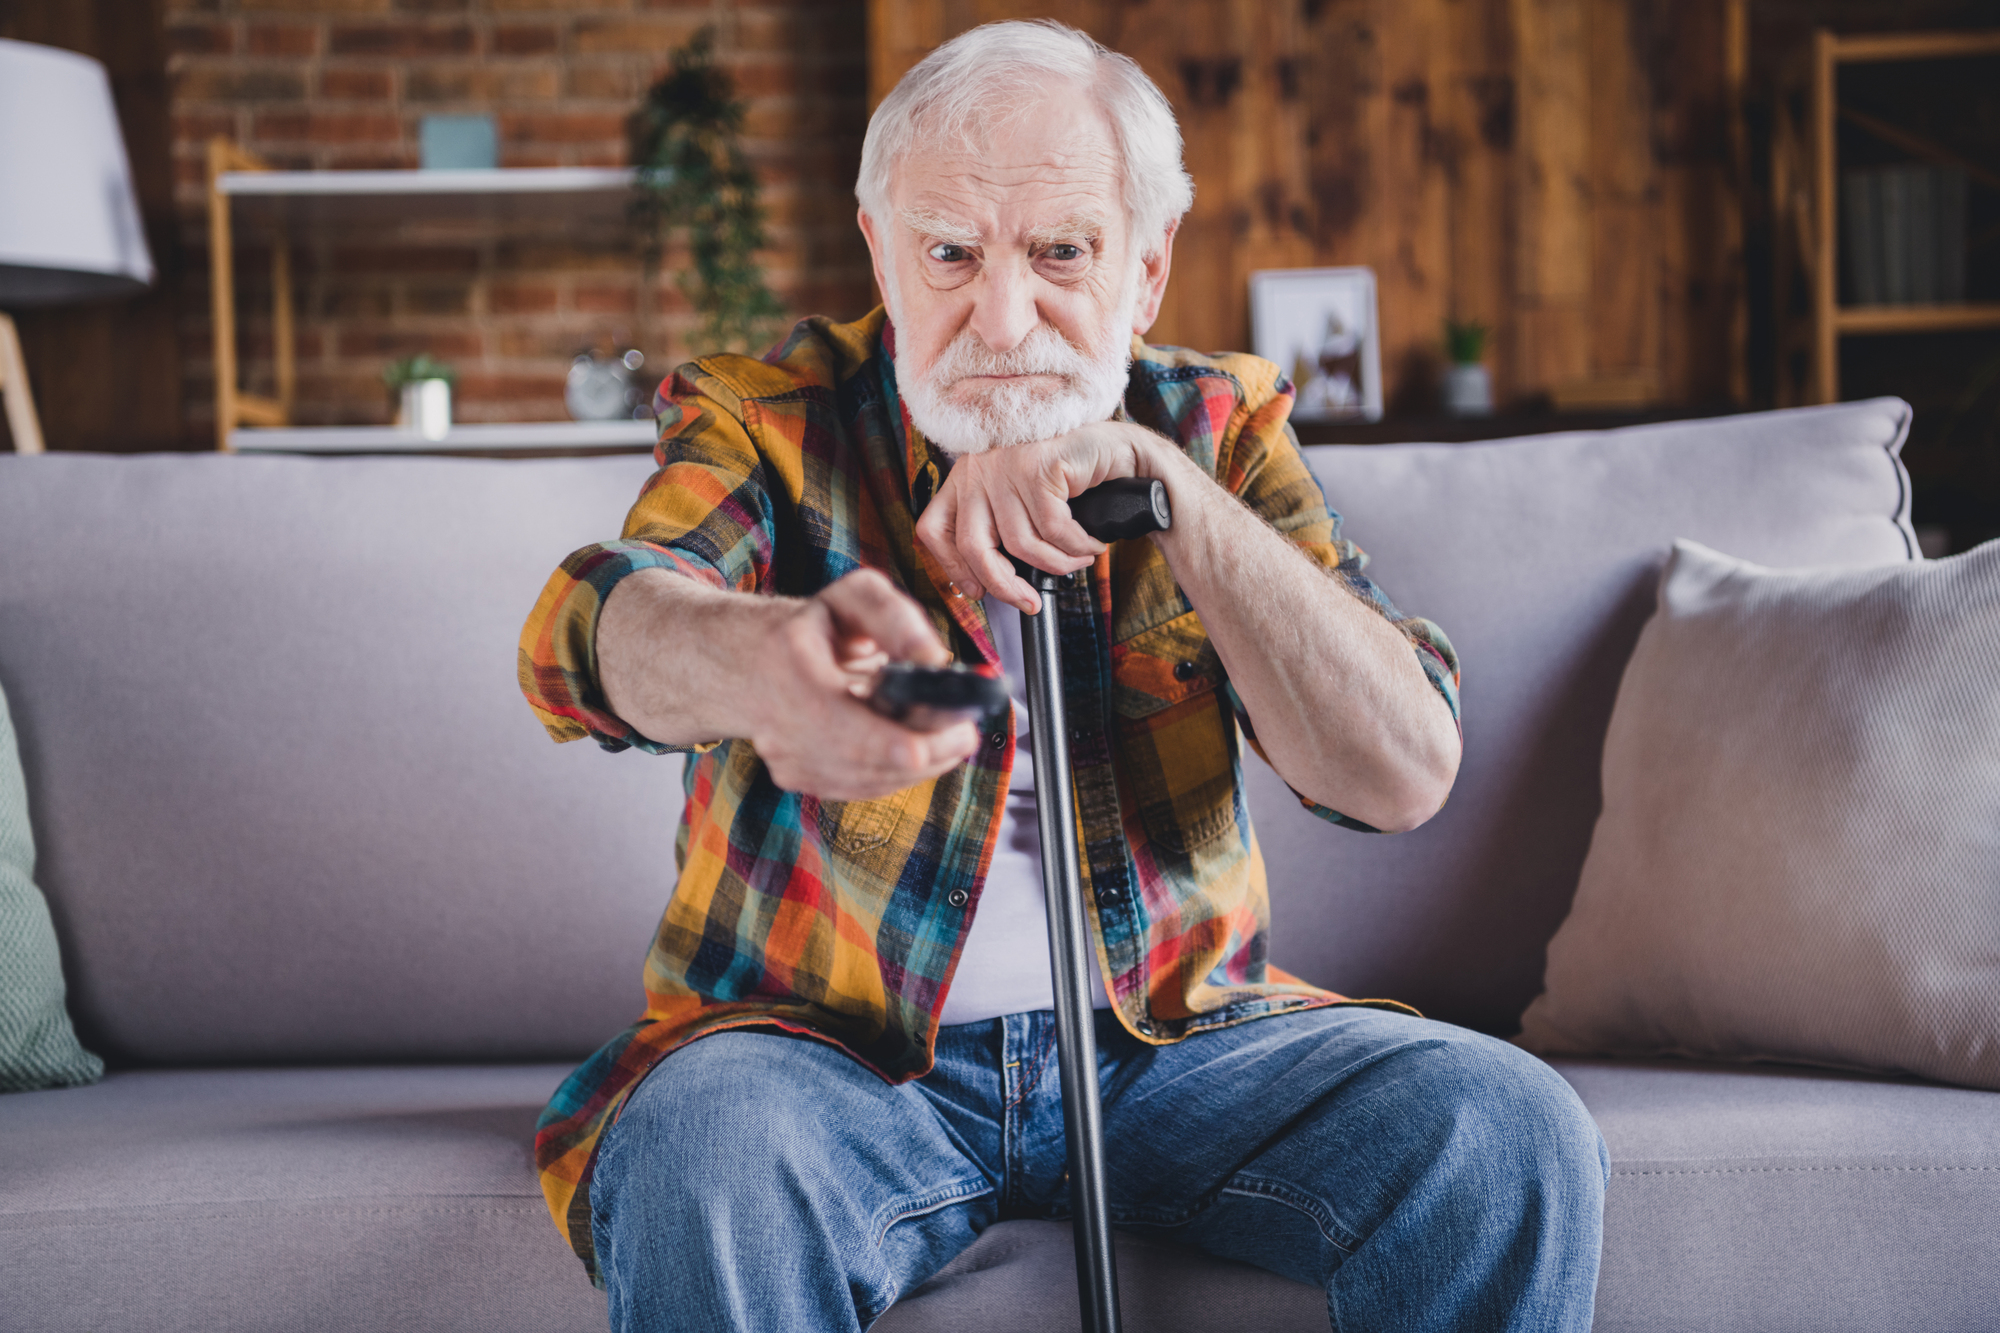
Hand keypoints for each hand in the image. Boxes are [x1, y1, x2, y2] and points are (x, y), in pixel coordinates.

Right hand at [744, 568, 979, 800]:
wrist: (748, 661)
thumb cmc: (812, 627)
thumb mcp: (855, 598)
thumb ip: (897, 620)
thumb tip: (935, 660)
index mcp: (791, 667)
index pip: (850, 726)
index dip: (907, 741)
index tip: (958, 733)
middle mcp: (779, 721)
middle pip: (870, 761)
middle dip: (930, 752)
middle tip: (965, 733)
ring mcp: (783, 757)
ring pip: (869, 780)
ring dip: (918, 766)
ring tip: (948, 740)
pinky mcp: (794, 778)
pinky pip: (858, 787)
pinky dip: (894, 773)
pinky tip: (914, 751)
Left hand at [915, 421, 1157, 613]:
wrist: (1116, 445)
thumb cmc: (1070, 477)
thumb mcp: (1021, 503)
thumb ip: (999, 530)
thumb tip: (987, 583)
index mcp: (966, 479)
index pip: (934, 528)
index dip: (952, 568)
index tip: (976, 591)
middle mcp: (979, 469)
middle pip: (972, 546)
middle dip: (1004, 586)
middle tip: (1030, 602)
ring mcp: (1007, 465)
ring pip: (1020, 544)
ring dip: (1058, 564)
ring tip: (1080, 561)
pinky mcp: (1038, 466)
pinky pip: (1053, 530)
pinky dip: (1077, 547)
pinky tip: (1091, 544)